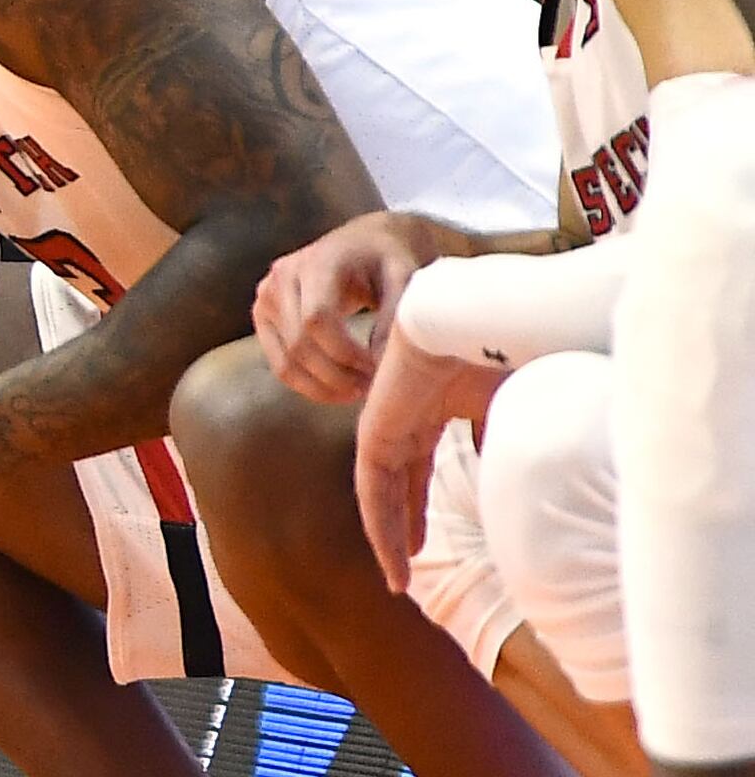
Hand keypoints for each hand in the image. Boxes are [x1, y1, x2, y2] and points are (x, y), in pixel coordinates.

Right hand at [254, 209, 456, 404]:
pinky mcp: (263, 317)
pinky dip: (308, 386)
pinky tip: (340, 390)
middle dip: (339, 376)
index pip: (316, 319)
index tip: (378, 371)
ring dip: (324, 387)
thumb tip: (382, 369)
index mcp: (315, 262)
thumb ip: (394, 319)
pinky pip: (280, 364)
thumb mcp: (403, 278)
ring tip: (360, 392)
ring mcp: (266, 298)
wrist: (363, 242)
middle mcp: (280, 278)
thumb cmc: (388, 259)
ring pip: (287, 361)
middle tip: (375, 390)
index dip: (346, 354)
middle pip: (300, 344)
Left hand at [355, 331, 507, 593]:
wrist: (475, 316)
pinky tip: (390, 552)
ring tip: (396, 576)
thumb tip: (519, 472)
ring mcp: (386, 420)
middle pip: (397, 481)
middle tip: (404, 566)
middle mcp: (404, 414)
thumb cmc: (501, 348)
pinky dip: (381, 520)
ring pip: (381, 490)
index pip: (419, 464)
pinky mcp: (376, 427)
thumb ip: (506, 437)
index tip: (427, 538)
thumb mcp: (512, 404)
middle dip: (402, 523)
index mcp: (433, 406)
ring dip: (389, 534)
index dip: (422, 500)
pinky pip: (373, 484)